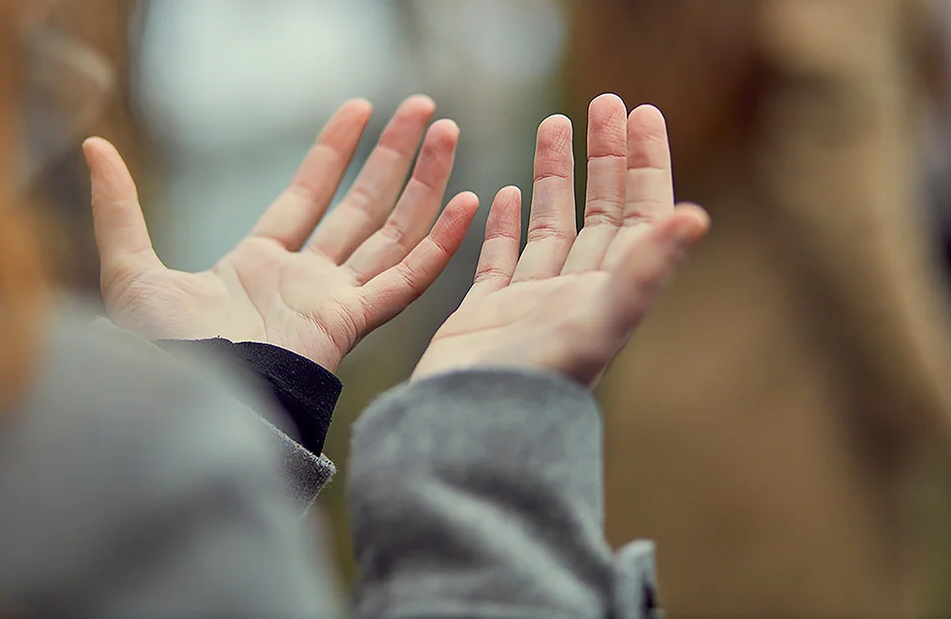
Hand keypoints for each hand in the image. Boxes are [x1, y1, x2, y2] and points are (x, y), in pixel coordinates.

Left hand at [84, 96, 478, 370]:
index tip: (359, 109)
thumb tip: (92, 145)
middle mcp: (305, 280)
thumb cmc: (159, 352)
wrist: (190, 401)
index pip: (308, 195)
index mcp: (260, 265)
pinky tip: (466, 204)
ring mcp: (334, 300)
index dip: (333, 151)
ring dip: (422, 184)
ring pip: (391, 232)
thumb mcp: (130, 268)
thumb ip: (119, 207)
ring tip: (446, 133)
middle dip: (393, 158)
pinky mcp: (353, 323)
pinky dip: (439, 244)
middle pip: (362, 207)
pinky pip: (406, 279)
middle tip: (422, 110)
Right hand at [413, 94, 709, 385]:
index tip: (644, 112)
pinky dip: (504, 224)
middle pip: (600, 212)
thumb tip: (696, 216)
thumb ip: (646, 271)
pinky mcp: (486, 313)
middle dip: (605, 157)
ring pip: (550, 226)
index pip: (639, 215)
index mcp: (609, 293)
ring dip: (554, 177)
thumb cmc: (535, 385)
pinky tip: (504, 193)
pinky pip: (500, 257)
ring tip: (554, 123)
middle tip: (605, 103)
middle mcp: (575, 295)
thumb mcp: (599, 325)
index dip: (646, 164)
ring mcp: (529, 303)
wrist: (469, 432)